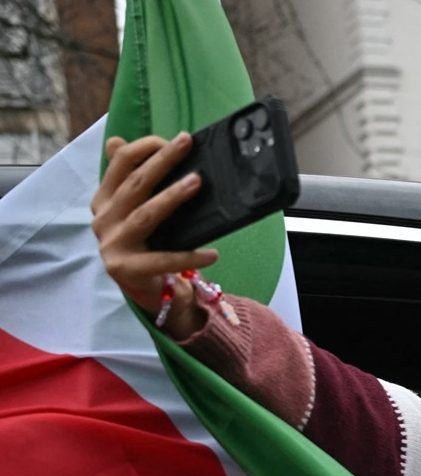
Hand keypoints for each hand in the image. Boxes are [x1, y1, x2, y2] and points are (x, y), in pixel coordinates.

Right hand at [90, 133, 219, 338]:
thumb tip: (118, 140)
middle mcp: (104, 219)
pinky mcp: (127, 270)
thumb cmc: (143, 242)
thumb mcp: (133, 208)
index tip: (172, 139)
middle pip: (135, 184)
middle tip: (187, 143)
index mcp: (104, 199)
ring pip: (146, 215)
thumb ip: (128, 178)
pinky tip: (212, 253)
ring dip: (171, 197)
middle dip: (162, 161)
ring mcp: (113, 245)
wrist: (140, 287)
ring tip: (196, 182)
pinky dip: (190, 256)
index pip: (120, 164)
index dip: (144, 147)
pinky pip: (164, 261)